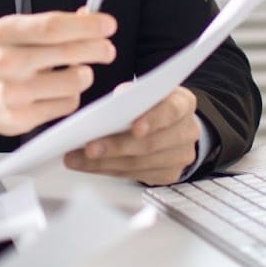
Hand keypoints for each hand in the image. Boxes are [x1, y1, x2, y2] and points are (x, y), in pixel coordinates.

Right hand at [0, 10, 115, 142]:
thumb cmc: (0, 59)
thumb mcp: (17, 33)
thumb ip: (52, 25)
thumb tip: (90, 17)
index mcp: (6, 32)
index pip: (54, 26)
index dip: (87, 26)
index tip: (108, 25)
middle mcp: (7, 62)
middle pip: (69, 53)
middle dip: (98, 49)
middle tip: (107, 50)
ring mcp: (13, 93)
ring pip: (74, 81)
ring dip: (84, 75)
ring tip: (77, 72)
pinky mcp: (21, 118)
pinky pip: (67, 104)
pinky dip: (71, 96)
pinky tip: (59, 92)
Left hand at [64, 85, 201, 185]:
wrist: (172, 126)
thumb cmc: (153, 104)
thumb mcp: (146, 91)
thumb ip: (132, 93)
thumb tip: (118, 98)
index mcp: (183, 104)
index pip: (171, 111)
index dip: (153, 120)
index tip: (134, 127)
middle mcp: (187, 131)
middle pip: (150, 144)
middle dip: (116, 147)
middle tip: (89, 148)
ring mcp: (180, 156)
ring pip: (140, 164)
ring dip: (105, 163)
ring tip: (78, 159)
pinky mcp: (168, 174)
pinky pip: (135, 175)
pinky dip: (109, 170)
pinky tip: (89, 166)